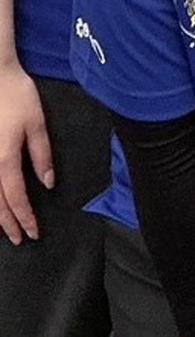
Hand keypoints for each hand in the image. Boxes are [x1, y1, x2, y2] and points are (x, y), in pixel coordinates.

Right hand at [0, 63, 52, 242]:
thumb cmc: (18, 96)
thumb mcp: (37, 123)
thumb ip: (42, 155)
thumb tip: (48, 183)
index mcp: (4, 158)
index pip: (15, 198)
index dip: (25, 217)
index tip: (34, 233)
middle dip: (8, 224)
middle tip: (21, 240)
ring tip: (6, 231)